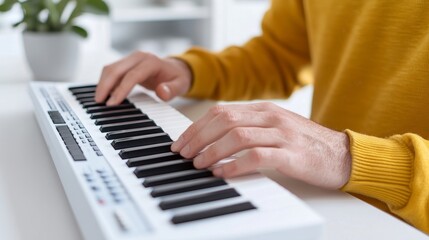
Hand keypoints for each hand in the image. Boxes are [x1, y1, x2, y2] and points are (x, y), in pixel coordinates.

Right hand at [95, 51, 191, 104]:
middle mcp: (139, 57)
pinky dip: (106, 81)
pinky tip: (105, 93)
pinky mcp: (127, 63)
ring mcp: (131, 58)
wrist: (176, 68)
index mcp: (151, 62)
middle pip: (116, 69)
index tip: (112, 103)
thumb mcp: (181, 85)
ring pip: (111, 68)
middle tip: (98, 102)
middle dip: (105, 85)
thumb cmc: (177, 77)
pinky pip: (112, 71)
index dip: (120, 89)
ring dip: (103, 83)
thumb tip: (161, 92)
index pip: (131, 75)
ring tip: (99, 99)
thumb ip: (172, 90)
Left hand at [171, 102, 351, 188]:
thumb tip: (213, 138)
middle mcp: (271, 117)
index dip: (197, 126)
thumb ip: (249, 127)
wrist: (343, 154)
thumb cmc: (305, 143)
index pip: (222, 111)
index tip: (182, 142)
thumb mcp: (275, 127)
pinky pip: (257, 156)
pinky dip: (235, 165)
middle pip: (224, 121)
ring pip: (237, 136)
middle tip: (183, 153)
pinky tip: (222, 173)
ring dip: (212, 151)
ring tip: (198, 163)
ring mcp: (282, 134)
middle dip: (198, 137)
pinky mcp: (291, 155)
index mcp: (264, 109)